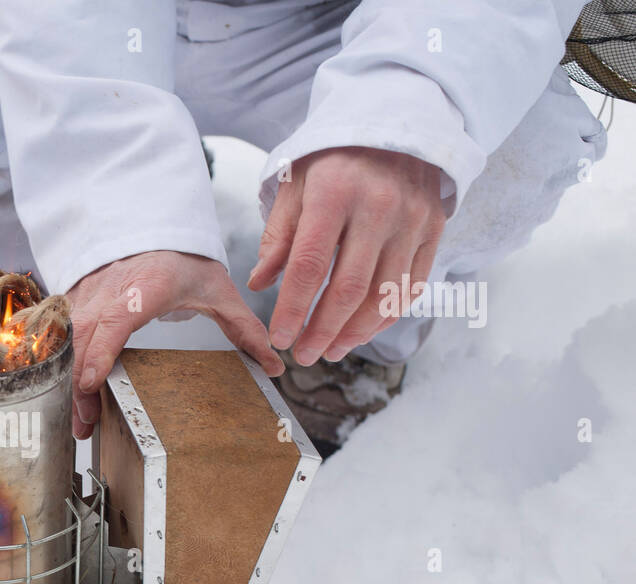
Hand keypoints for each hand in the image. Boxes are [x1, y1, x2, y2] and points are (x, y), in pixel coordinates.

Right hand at [67, 251, 283, 438]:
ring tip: (81, 421)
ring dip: (68, 381)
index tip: (92, 382)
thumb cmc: (184, 260)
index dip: (101, 350)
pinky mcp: (78, 299)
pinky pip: (63, 335)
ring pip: (68, 339)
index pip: (118, 319)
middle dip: (80, 383)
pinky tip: (71, 398)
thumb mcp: (220, 290)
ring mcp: (90, 293)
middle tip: (86, 424)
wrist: (155, 228)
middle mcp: (112, 289)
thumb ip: (246, 329)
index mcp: (148, 286)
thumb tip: (274, 365)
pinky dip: (63, 366)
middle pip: (85, 337)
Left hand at [249, 146, 445, 364]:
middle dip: (322, 331)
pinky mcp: (434, 229)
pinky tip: (362, 331)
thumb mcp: (296, 183)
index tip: (279, 339)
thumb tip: (260, 283)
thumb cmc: (334, 157)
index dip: (293, 309)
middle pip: (349, 289)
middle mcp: (379, 207)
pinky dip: (386, 317)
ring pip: (384, 295)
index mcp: (335, 194)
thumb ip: (279, 235)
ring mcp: (412, 219)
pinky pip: (411, 286)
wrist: (397, 118)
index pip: (310, 266)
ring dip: (355, 333)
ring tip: (331, 351)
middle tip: (303, 355)